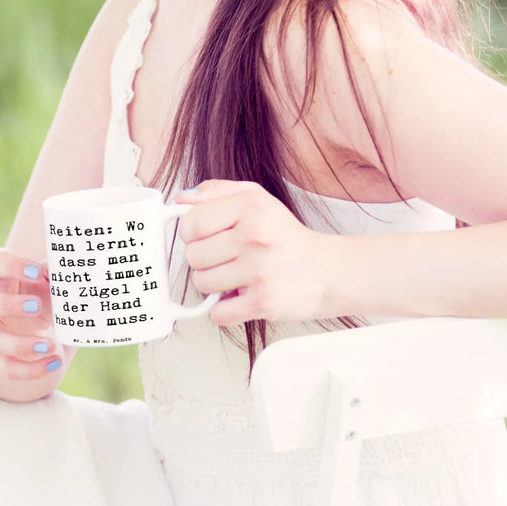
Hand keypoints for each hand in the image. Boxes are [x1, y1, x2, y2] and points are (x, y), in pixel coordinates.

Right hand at [0, 248, 66, 379]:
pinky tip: (55, 362)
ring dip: (20, 345)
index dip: (12, 266)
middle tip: (36, 306)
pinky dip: (29, 369)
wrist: (31, 310)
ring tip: (51, 345)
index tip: (37, 272)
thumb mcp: (46, 276)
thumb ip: (54, 271)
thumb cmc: (38, 285)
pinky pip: (4, 366)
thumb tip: (68, 273)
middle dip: (9, 305)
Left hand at [176, 180, 334, 325]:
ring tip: (236, 275)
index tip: (204, 235)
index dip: (191, 232)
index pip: (191, 222)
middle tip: (226, 257)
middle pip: (193, 255)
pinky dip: (224, 309)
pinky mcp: (264, 302)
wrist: (325, 271)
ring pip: (202, 283)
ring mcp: (260, 270)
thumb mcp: (255, 198)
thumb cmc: (284, 235)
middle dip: (204, 259)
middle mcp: (256, 236)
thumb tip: (181, 200)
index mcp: (251, 206)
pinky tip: (241, 295)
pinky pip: (218, 313)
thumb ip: (215, 192)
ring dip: (214, 284)